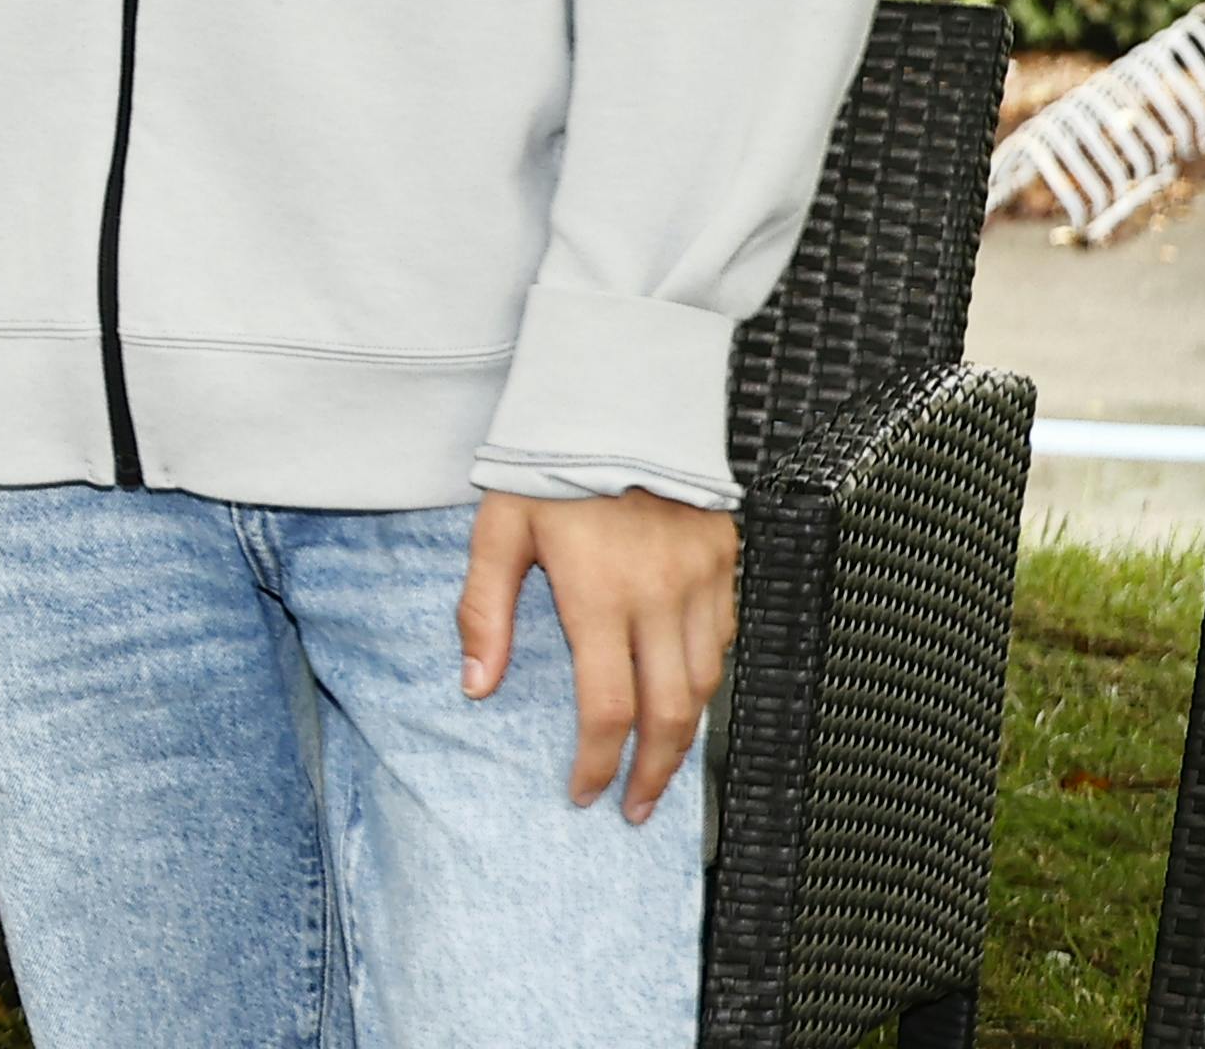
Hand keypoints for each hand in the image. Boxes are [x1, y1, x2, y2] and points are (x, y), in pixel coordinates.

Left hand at [465, 489, 737, 820]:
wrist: (620, 395)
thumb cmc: (548, 463)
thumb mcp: (498, 527)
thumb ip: (485, 609)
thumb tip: (477, 686)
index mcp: (600, 594)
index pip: (607, 707)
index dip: (597, 761)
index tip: (584, 793)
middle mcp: (661, 596)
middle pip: (670, 714)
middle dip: (654, 773)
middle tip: (637, 809)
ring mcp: (703, 579)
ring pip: (706, 683)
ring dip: (685, 735)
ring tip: (661, 767)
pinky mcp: (727, 560)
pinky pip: (724, 639)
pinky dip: (706, 678)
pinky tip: (685, 695)